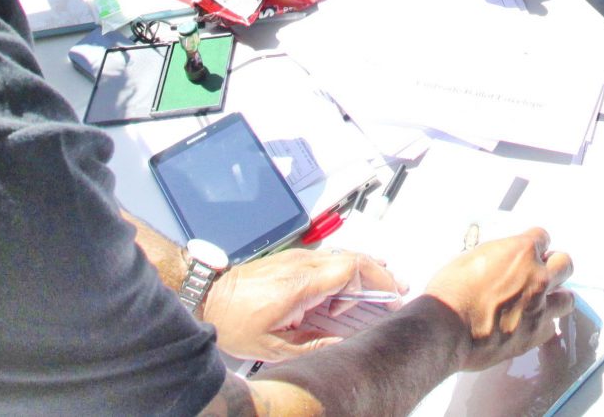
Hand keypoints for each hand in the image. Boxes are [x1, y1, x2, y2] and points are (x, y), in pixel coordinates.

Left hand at [205, 246, 401, 361]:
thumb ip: (312, 346)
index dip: (375, 282)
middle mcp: (302, 265)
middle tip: (397, 290)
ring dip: (365, 269)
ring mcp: (296, 259)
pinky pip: (327, 259)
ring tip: (382, 285)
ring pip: (341, 256)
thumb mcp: (273, 347)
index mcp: (302, 285)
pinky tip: (351, 283)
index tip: (390, 297)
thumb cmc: (232, 320)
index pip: (352, 269)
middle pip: (353, 258)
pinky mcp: (290, 259)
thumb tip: (340, 343)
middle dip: (379, 274)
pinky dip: (346, 269)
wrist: (206, 295)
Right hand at [420, 229, 574, 371]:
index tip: (528, 252)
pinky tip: (528, 326)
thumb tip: (500, 263)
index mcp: (521, 252)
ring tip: (541, 302)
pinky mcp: (535, 334)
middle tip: (540, 274)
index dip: (534, 245)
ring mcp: (539, 307)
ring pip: (567, 298)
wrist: (447, 328)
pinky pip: (550, 327)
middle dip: (553, 267)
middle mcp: (537, 276)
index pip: (542, 237)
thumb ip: (495, 258)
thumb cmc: (451, 291)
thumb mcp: (470, 259)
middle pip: (564, 264)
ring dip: (555, 297)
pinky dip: (541, 325)